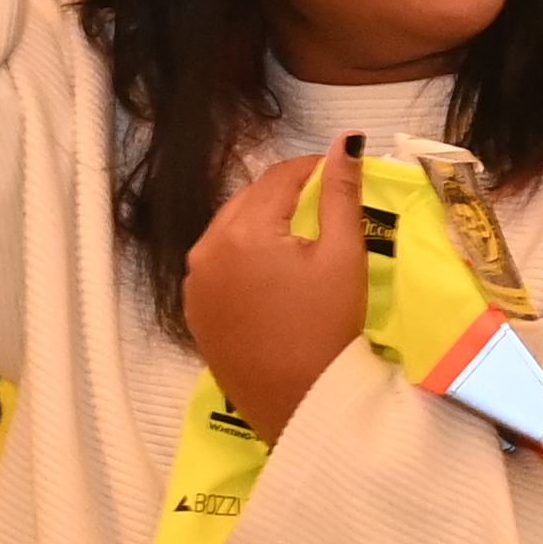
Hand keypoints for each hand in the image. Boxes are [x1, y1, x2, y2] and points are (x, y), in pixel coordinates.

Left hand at [181, 139, 374, 440]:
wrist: (299, 403)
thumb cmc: (329, 327)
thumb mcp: (343, 255)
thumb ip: (341, 192)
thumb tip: (348, 140)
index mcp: (243, 230)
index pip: (279, 176)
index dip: (312, 168)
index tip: (338, 173)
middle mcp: (206, 248)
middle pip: (250, 200)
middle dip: (285, 197)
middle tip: (322, 208)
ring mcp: (195, 282)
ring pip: (229, 230)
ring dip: (261, 225)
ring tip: (298, 240)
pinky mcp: (194, 309)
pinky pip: (217, 265)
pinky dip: (242, 258)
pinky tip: (270, 274)